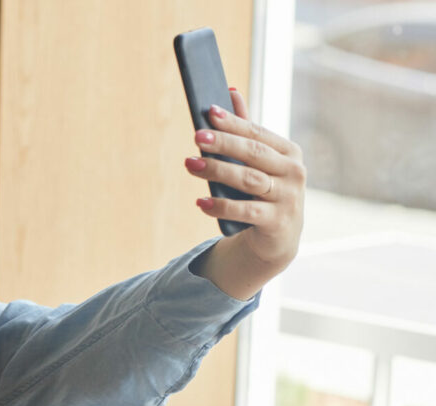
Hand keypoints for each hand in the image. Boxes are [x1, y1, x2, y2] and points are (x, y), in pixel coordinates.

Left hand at [185, 89, 306, 298]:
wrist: (278, 237)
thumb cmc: (264, 191)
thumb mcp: (259, 162)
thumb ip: (245, 130)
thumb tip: (230, 91)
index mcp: (288, 152)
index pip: (257, 133)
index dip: (233, 122)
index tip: (209, 112)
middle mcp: (293, 172)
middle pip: (253, 154)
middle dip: (223, 143)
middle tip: (196, 136)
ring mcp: (288, 197)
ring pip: (248, 180)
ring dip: (217, 171)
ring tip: (190, 163)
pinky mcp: (277, 222)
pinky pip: (245, 211)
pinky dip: (221, 206)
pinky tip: (200, 202)